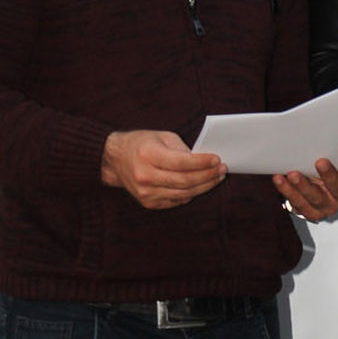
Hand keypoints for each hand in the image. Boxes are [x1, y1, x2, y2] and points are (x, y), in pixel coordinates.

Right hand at [101, 129, 224, 208]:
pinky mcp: (148, 202)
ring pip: (183, 193)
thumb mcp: (162, 136)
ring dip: (204, 186)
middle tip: (222, 170)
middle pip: (185, 181)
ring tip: (216, 178)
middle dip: (208, 176)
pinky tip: (200, 186)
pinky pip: (176, 200)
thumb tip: (205, 161)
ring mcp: (145, 192)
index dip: (202, 163)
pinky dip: (191, 193)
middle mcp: (145, 175)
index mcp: (148, 155)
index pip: (181, 163)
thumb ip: (182, 149)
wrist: (115, 159)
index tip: (217, 160)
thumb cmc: (142, 144)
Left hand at [273, 142, 337, 220]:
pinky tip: (279, 179)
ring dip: (303, 186)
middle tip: (320, 162)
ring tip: (293, 174)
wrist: (321, 193)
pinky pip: (298, 203)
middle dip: (329, 175)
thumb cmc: (330, 171)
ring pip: (315, 198)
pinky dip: (287, 191)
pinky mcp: (311, 213)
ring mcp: (327, 206)